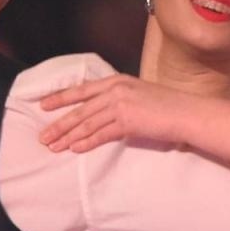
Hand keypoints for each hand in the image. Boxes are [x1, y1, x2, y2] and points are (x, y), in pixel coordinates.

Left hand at [38, 74, 194, 151]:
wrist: (186, 113)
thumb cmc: (167, 106)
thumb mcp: (138, 94)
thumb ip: (120, 98)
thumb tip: (103, 111)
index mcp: (116, 80)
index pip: (81, 90)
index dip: (60, 98)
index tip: (43, 105)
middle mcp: (115, 90)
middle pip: (79, 109)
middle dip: (59, 124)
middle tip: (42, 136)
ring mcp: (121, 104)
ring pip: (86, 123)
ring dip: (68, 137)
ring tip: (53, 147)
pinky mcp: (127, 121)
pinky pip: (101, 134)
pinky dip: (86, 143)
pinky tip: (75, 149)